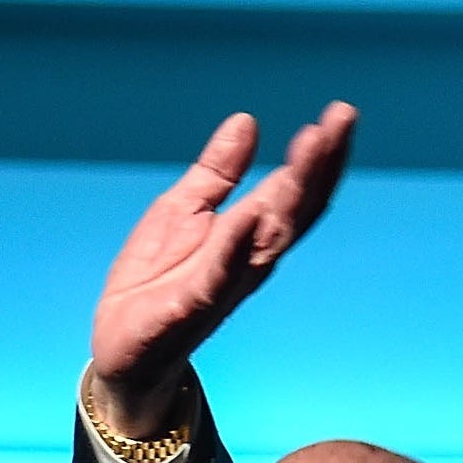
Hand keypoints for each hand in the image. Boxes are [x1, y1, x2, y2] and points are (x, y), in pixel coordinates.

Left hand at [90, 101, 356, 435]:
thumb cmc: (155, 282)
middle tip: (342, 119)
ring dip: (294, 191)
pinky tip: (250, 214)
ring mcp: (224, 283)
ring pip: (271, 236)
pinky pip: (218, 274)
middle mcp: (248, 258)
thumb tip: (246, 121)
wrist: (120, 348)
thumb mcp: (180, 210)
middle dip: (321, 164)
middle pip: (297, 208)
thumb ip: (215, 173)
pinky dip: (235, 244)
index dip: (318, 154)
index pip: (294, 189)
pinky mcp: (190, 306)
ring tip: (311, 146)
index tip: (338, 114)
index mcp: (248, 233)